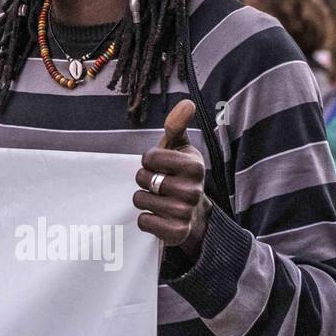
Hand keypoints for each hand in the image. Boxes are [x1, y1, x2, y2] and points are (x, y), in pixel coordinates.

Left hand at [134, 99, 211, 259]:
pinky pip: (144, 222)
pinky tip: (156, 216)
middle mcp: (193, 190)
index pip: (150, 157)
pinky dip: (144, 219)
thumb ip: (177, 126)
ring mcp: (186, 213)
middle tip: (156, 184)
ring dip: (143, 199)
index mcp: (194, 166)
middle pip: (143, 179)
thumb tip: (187, 102)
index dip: (148, 160)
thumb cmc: (179, 174)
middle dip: (144, 180)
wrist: (194, 213)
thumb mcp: (178, 148)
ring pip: (141, 200)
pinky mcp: (177, 233)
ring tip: (157, 199)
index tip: (158, 164)